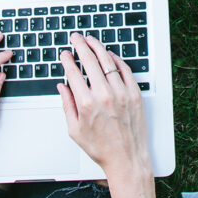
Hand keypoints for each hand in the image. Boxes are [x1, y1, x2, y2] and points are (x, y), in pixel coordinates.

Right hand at [57, 33, 151, 179]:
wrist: (127, 159)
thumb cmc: (101, 148)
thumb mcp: (75, 130)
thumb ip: (67, 105)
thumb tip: (62, 87)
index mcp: (86, 104)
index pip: (73, 72)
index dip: (67, 60)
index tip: (65, 54)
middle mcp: (104, 95)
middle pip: (89, 61)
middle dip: (80, 45)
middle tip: (76, 38)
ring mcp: (121, 93)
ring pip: (107, 61)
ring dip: (97, 47)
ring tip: (91, 40)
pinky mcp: (134, 94)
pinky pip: (125, 70)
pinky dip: (116, 59)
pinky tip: (109, 54)